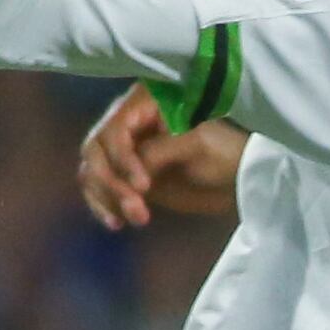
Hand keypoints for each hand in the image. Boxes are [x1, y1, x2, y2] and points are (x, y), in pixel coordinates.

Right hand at [78, 91, 247, 230]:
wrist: (237, 177)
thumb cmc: (222, 152)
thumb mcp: (194, 146)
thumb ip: (158, 153)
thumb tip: (127, 174)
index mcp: (142, 107)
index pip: (114, 130)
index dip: (122, 159)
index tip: (144, 186)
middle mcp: (126, 125)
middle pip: (96, 151)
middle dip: (111, 182)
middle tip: (137, 208)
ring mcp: (123, 152)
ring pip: (93, 171)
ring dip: (107, 197)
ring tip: (139, 218)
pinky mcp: (125, 177)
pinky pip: (99, 188)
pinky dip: (103, 204)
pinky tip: (116, 222)